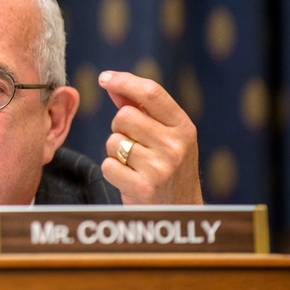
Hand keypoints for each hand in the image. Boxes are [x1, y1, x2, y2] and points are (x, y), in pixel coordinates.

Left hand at [98, 70, 202, 204]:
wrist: (180, 212)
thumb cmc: (169, 168)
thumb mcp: (165, 135)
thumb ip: (140, 108)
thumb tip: (111, 82)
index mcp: (184, 128)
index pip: (152, 93)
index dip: (124, 81)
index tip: (105, 78)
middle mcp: (175, 146)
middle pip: (124, 116)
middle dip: (120, 127)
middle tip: (135, 143)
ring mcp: (160, 168)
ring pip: (113, 141)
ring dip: (116, 151)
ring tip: (136, 164)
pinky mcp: (143, 187)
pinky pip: (108, 165)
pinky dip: (113, 171)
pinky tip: (130, 179)